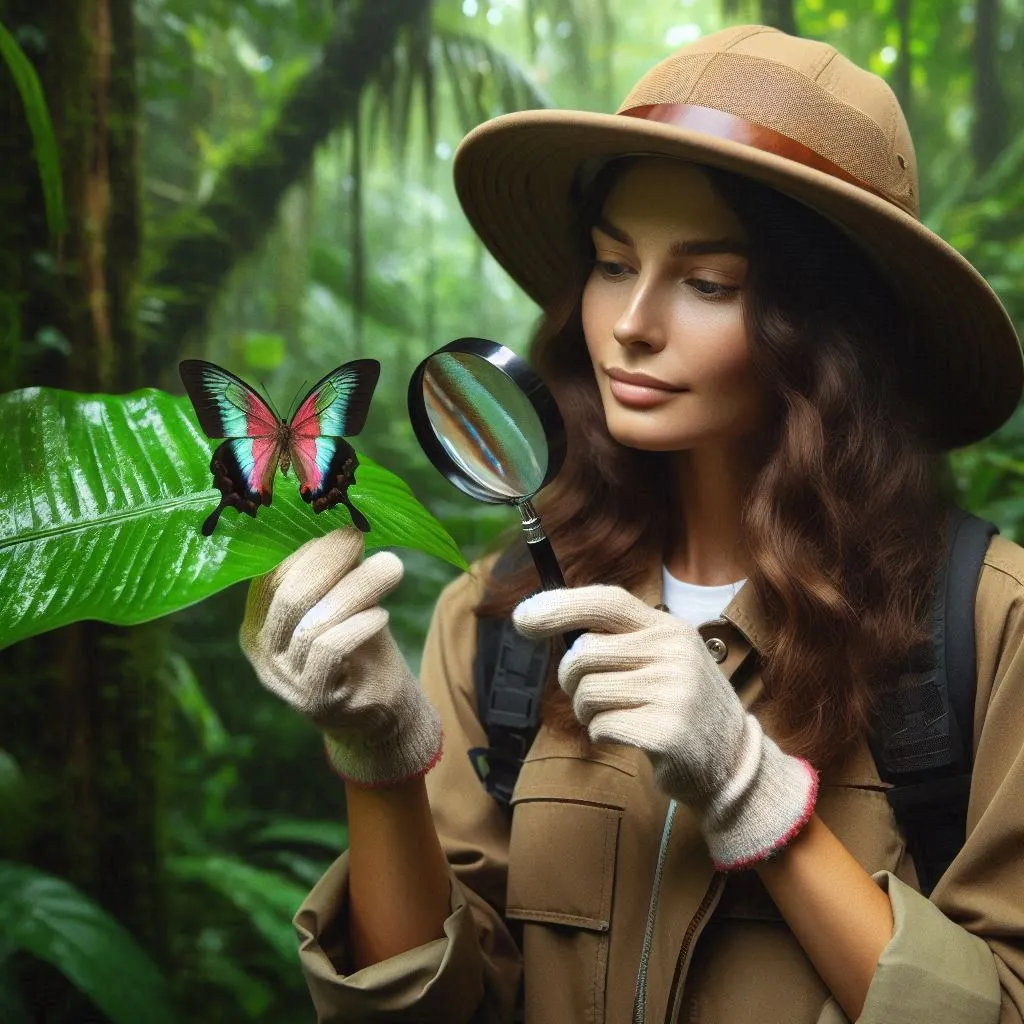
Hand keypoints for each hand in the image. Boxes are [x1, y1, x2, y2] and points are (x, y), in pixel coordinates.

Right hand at [239, 528, 441, 787]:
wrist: (378, 708)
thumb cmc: (358, 644)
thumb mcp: (344, 599)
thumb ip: (338, 571)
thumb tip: (348, 525)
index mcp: (257, 619)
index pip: (270, 575)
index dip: (306, 548)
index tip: (344, 526)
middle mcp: (260, 650)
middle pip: (288, 595)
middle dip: (329, 561)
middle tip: (362, 538)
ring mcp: (283, 678)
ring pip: (312, 622)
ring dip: (357, 589)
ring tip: (390, 570)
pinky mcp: (312, 698)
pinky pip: (329, 651)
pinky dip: (358, 627)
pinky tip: (381, 615)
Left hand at [513, 585, 816, 869]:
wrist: (729, 761)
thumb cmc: (677, 704)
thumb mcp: (660, 657)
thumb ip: (615, 638)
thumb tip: (538, 616)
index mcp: (668, 627)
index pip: (606, 601)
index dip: (560, 606)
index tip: (521, 618)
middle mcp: (673, 652)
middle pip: (583, 654)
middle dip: (570, 678)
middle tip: (589, 694)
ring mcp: (674, 691)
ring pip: (587, 692)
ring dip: (585, 710)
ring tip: (613, 716)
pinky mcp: (666, 731)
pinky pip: (601, 725)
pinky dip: (601, 734)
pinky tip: (626, 735)